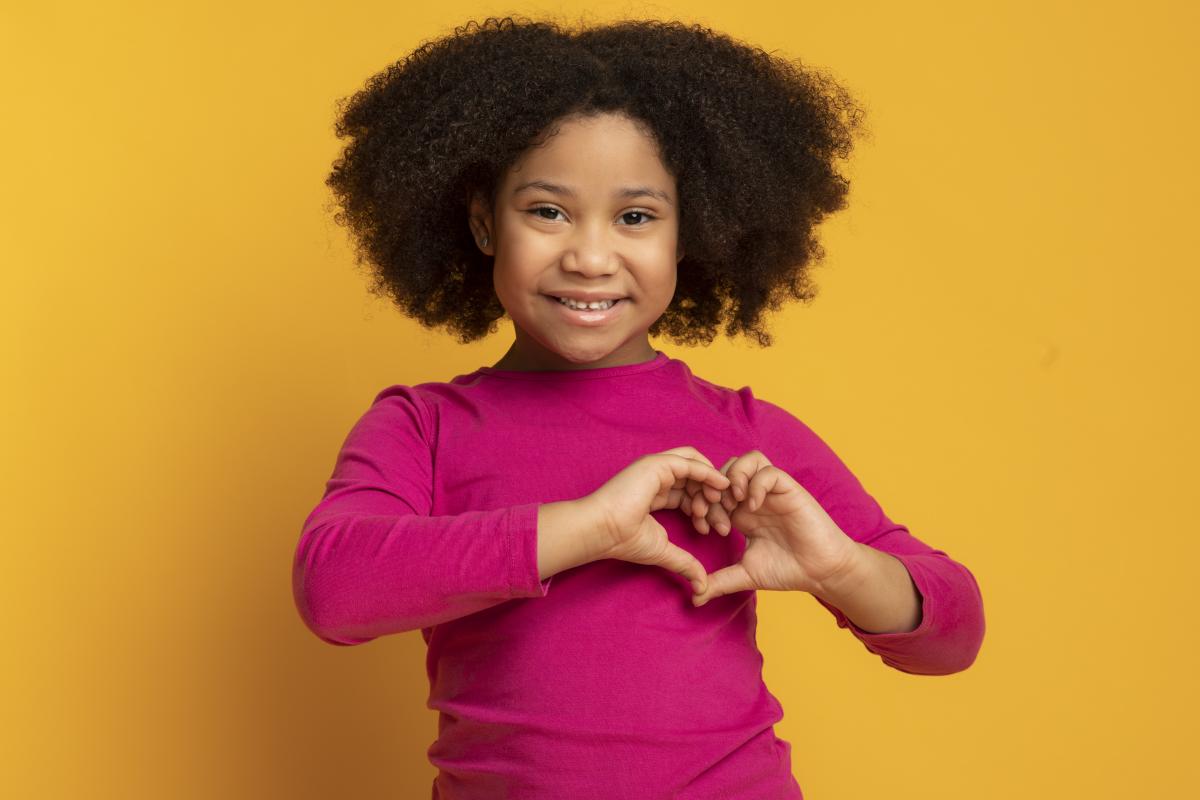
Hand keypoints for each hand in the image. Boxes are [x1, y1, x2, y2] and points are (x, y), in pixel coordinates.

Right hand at [585, 447, 731, 595]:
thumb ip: (685, 563)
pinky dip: (708, 472)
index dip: (705, 509)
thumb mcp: (663, 550)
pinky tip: (720, 487)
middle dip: (713, 499)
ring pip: (695, 465)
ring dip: (712, 483)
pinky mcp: (656, 464)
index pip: (690, 493)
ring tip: (721, 504)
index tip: (714, 530)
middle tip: (723, 524)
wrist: (603, 531)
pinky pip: (690, 462)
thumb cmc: (623, 540)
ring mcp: (656, 468)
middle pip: (696, 479)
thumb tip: (702, 586)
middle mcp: (658, 477)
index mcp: (657, 492)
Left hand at [680, 450, 861, 605]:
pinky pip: (768, 472)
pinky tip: (752, 507)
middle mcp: (755, 498)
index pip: (712, 491)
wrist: (820, 572)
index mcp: (741, 513)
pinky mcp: (790, 490)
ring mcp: (772, 492)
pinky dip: (755, 484)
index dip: (701, 504)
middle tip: (712, 514)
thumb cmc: (787, 570)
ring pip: (747, 460)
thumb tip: (695, 597)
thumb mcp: (745, 574)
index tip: (703, 528)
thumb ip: (719, 581)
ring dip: (733, 477)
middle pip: (725, 470)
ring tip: (733, 503)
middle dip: (712, 489)